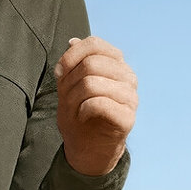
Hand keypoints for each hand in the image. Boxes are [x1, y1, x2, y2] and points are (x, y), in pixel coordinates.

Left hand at [56, 34, 137, 176]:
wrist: (88, 148)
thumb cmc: (79, 114)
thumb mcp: (70, 85)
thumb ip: (73, 63)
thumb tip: (72, 41)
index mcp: (116, 64)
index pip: (94, 43)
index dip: (71, 56)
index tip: (59, 73)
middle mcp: (128, 77)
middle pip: (91, 63)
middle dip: (70, 81)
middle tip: (66, 98)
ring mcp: (131, 97)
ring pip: (92, 83)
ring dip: (74, 97)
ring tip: (75, 108)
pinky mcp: (128, 118)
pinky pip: (99, 103)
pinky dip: (83, 110)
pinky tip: (83, 116)